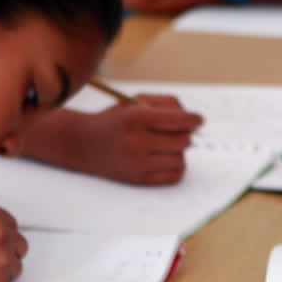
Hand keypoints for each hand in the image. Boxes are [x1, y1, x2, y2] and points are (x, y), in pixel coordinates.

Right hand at [74, 96, 203, 185]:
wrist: (82, 143)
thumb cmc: (114, 121)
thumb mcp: (135, 102)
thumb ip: (166, 104)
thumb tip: (193, 119)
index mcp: (135, 118)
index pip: (177, 119)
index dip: (193, 119)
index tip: (199, 120)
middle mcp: (136, 141)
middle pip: (182, 141)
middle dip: (184, 134)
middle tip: (177, 132)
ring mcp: (137, 163)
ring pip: (180, 159)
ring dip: (179, 151)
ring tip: (167, 145)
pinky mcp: (138, 179)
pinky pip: (174, 176)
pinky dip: (176, 167)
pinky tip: (167, 158)